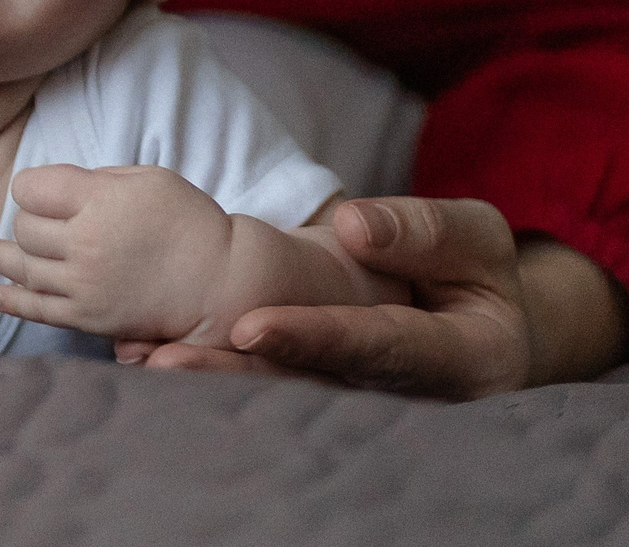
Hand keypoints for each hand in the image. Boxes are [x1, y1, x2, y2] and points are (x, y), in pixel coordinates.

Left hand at [0, 164, 234, 343]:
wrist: (221, 279)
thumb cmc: (186, 220)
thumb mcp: (145, 177)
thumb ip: (94, 179)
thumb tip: (52, 188)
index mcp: (98, 200)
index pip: (31, 188)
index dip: (33, 188)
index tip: (43, 191)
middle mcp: (86, 242)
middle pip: (25, 228)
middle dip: (28, 221)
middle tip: (43, 221)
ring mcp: (85, 284)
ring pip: (25, 267)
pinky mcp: (91, 318)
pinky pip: (40, 310)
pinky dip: (13, 301)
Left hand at [118, 197, 628, 397]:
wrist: (485, 330)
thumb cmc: (477, 275)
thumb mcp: (477, 239)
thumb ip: (423, 233)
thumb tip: (354, 225)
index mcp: (455, 360)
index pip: (376, 349)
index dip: (312, 339)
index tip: (250, 327)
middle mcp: (401, 397)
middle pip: (312, 390)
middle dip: (237, 376)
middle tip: (166, 359)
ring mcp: (358, 404)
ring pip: (280, 397)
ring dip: (211, 381)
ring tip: (143, 358)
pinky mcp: (321, 393)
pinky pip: (266, 387)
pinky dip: (212, 374)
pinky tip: (150, 355)